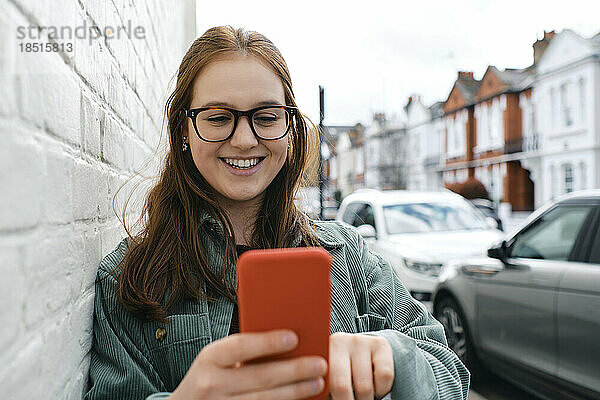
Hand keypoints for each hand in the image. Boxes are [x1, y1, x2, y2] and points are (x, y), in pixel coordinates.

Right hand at [170, 330, 327, 399]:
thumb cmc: (208, 378)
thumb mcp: (216, 361)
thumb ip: (241, 351)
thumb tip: (286, 339)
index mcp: (209, 359)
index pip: (240, 346)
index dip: (268, 342)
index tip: (294, 337)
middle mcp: (211, 384)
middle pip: (259, 376)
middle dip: (294, 370)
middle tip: (320, 363)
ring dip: (295, 391)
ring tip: (317, 383)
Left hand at [328, 332, 393, 399]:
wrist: (360, 348)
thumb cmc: (340, 369)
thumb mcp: (328, 375)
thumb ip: (324, 385)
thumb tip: (321, 395)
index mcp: (322, 351)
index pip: (323, 383)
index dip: (332, 398)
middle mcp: (340, 341)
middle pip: (341, 386)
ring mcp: (361, 341)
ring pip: (365, 385)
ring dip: (365, 399)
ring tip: (362, 398)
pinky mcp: (380, 344)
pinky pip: (384, 375)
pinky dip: (381, 389)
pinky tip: (375, 387)